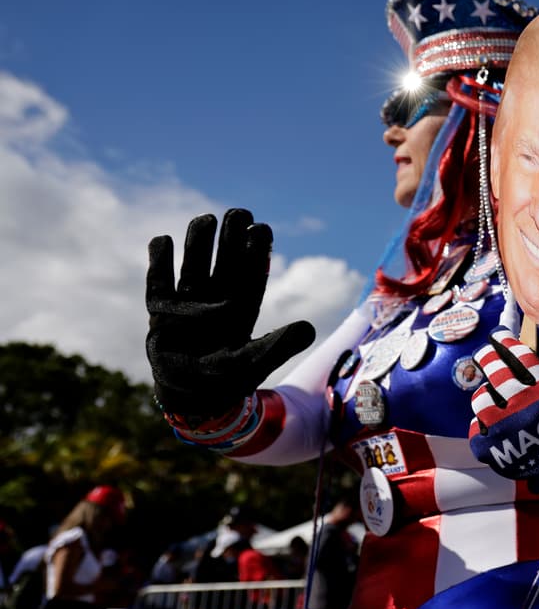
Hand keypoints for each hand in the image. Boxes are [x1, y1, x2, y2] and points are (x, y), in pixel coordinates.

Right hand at [146, 209, 314, 418]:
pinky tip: (164, 241)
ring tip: (206, 220)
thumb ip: (280, 345)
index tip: (261, 228)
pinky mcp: (161, 311)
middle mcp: (217, 298)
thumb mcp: (254, 362)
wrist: (190, 396)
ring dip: (199, 243)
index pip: (251, 272)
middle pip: (225, 260)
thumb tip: (309, 328)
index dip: (256, 250)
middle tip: (239, 212)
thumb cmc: (227, 379)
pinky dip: (160, 262)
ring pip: (194, 265)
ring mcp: (189, 302)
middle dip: (231, 237)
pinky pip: (159, 282)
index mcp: (243, 306)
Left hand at [469, 330, 538, 514]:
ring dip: (486, 394)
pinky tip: (490, 425)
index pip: (518, 355)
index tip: (499, 335)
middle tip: (487, 354)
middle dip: (488, 356)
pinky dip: (481, 426)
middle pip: (494, 369)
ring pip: (480, 398)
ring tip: (493, 397)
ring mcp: (502, 427)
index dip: (506, 340)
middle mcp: (520, 404)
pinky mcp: (491, 449)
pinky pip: (475, 429)